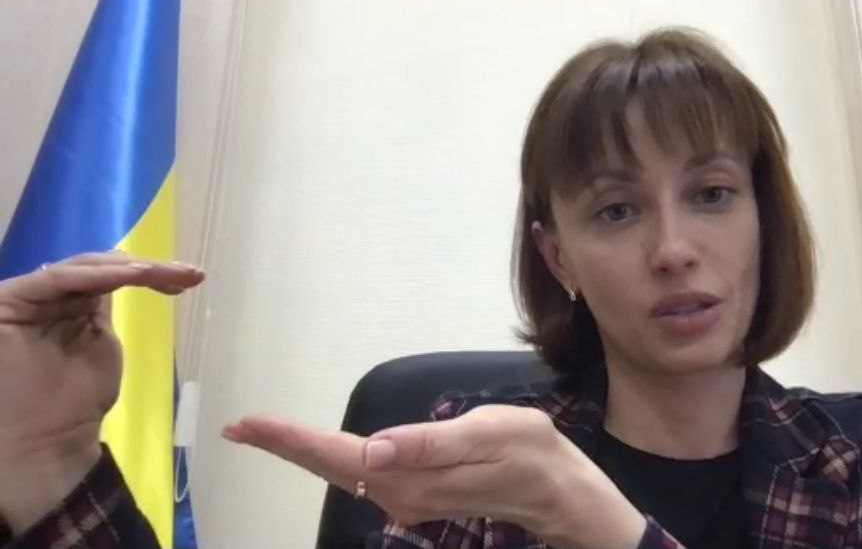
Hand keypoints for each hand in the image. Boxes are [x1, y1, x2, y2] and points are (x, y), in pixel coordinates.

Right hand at [0, 252, 203, 532]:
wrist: (47, 441)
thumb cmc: (75, 402)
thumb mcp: (101, 347)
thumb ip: (102, 314)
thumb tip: (129, 277)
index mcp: (69, 305)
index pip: (111, 277)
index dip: (151, 275)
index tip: (190, 279)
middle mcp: (48, 295)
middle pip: (101, 268)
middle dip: (148, 268)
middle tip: (188, 273)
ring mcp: (28, 296)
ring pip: (82, 268)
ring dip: (126, 268)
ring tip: (158, 271)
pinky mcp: (9, 300)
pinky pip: (57, 279)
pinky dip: (96, 275)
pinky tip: (129, 275)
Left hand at [224, 405, 646, 547]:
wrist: (559, 493)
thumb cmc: (531, 455)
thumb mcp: (488, 435)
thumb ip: (428, 443)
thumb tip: (372, 447)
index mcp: (411, 477)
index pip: (339, 455)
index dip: (291, 440)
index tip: (249, 424)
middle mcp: (399, 495)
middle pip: (331, 466)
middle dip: (284, 446)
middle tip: (239, 426)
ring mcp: (406, 499)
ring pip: (343, 470)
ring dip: (303, 451)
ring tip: (265, 431)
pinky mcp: (416, 495)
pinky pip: (362, 473)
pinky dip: (331, 457)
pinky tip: (319, 447)